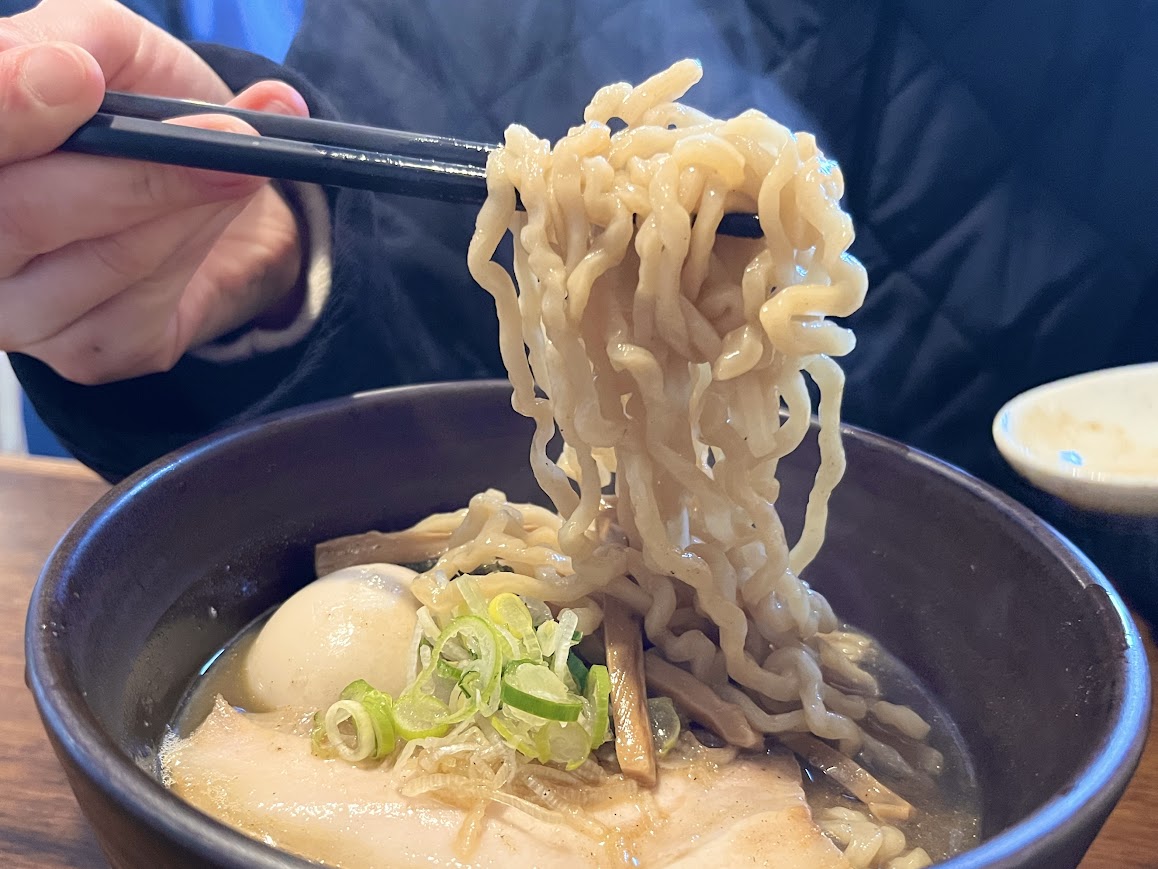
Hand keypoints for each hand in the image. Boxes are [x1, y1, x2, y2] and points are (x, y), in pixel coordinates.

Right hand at [0, 0, 310, 384]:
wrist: (208, 189)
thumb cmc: (138, 114)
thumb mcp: (111, 50)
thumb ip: (78, 41)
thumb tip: (72, 65)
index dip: (10, 111)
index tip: (79, 76)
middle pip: (20, 215)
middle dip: (133, 173)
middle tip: (227, 135)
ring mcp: (17, 314)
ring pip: (103, 260)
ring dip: (188, 204)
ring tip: (241, 160)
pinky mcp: (85, 353)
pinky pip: (148, 302)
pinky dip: (199, 244)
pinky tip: (216, 212)